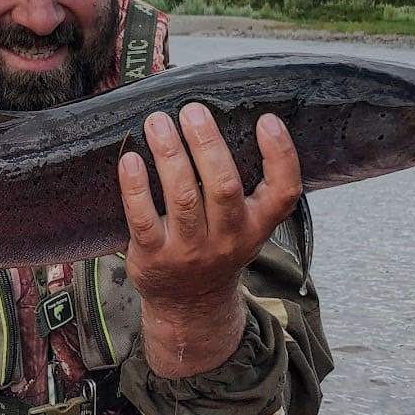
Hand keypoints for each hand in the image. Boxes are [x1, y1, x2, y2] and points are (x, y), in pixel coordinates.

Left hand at [118, 103, 301, 375]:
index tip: (267, 120)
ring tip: (158, 122)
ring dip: (170, 155)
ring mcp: (190, 250)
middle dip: (208, 144)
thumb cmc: (215, 247)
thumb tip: (217, 120)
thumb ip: (243, 185)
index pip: (283, 192)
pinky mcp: (154, 256)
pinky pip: (142, 218)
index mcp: (257, 226)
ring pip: (182, 197)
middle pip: (224, 187)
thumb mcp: (244, 225)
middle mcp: (228, 239)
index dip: (281, 155)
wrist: (190, 305)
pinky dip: (135, 187)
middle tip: (192, 110)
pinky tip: (130, 159)